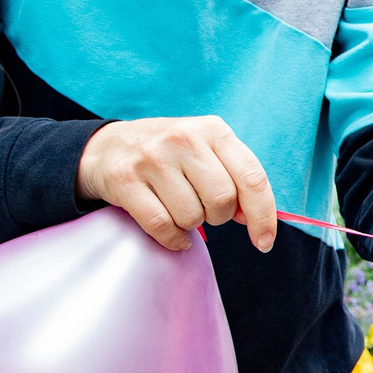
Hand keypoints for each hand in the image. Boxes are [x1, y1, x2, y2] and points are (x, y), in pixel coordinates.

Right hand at [78, 116, 276, 251]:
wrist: (108, 147)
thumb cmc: (170, 155)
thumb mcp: (206, 151)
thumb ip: (234, 177)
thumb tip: (249, 217)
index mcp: (213, 130)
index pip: (252, 178)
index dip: (263, 216)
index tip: (264, 242)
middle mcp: (184, 138)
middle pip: (222, 199)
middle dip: (217, 216)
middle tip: (203, 209)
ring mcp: (153, 157)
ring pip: (192, 216)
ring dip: (190, 225)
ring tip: (178, 208)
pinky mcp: (126, 179)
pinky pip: (162, 225)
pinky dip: (171, 238)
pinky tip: (171, 232)